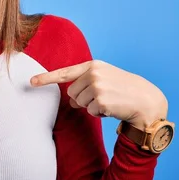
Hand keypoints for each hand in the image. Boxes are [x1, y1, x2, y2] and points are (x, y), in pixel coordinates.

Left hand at [30, 60, 167, 129]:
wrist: (147, 100)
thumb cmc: (124, 90)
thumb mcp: (105, 80)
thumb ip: (85, 85)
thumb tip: (71, 101)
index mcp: (93, 65)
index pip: (65, 72)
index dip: (46, 78)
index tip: (31, 82)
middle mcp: (93, 73)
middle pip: (72, 93)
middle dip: (84, 99)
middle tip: (104, 97)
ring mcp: (97, 86)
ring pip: (80, 104)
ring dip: (93, 107)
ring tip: (110, 101)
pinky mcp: (101, 100)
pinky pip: (90, 112)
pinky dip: (100, 114)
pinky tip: (113, 108)